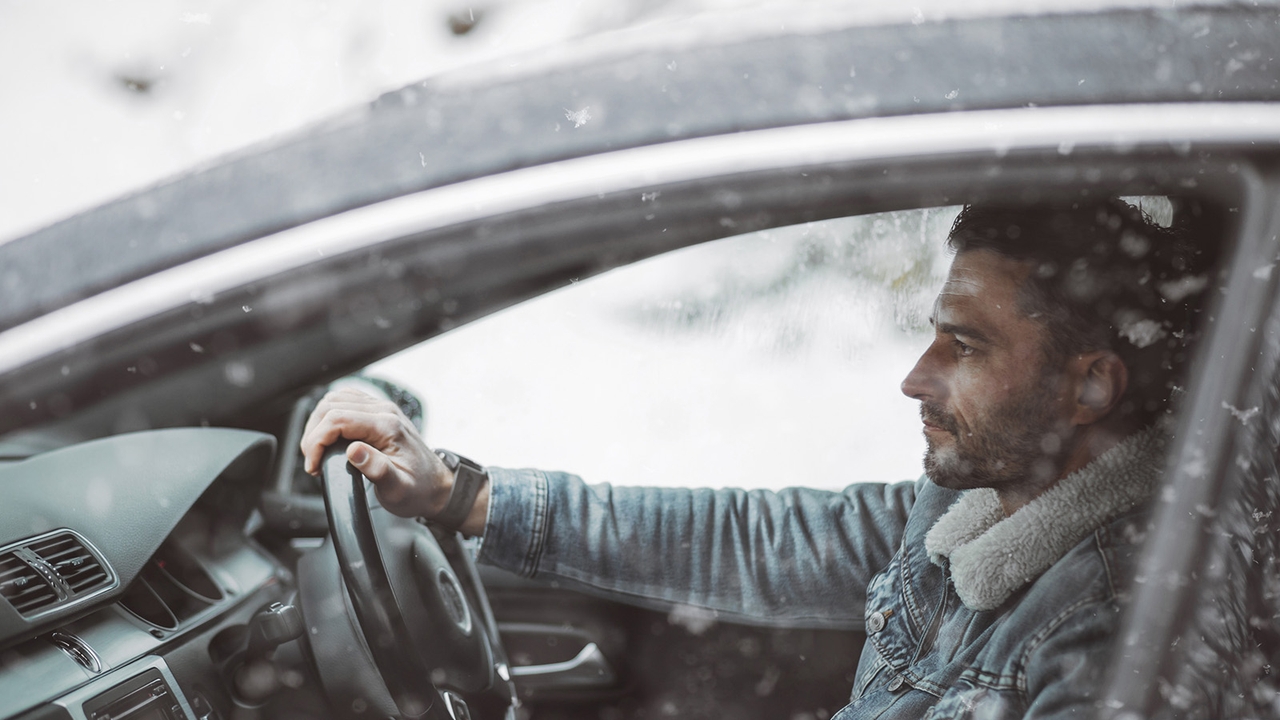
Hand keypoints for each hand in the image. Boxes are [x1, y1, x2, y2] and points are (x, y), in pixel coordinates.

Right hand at [299, 388, 452, 519]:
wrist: (437, 485)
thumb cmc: (419, 489)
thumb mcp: (399, 488)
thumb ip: (377, 469)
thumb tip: (353, 452)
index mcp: (388, 426)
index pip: (338, 418)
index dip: (317, 441)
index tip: (314, 466)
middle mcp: (384, 411)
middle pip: (331, 406)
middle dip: (314, 434)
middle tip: (313, 462)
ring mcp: (381, 409)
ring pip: (335, 400)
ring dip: (318, 424)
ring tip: (317, 452)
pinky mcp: (377, 412)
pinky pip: (345, 402)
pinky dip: (328, 417)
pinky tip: (328, 438)